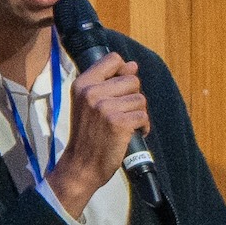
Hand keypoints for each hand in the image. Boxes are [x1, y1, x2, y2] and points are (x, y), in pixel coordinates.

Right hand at [50, 51, 148, 207]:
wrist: (81, 165)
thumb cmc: (88, 134)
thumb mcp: (88, 103)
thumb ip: (109, 82)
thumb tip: (133, 65)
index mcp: (83, 84)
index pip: (113, 60)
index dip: (123, 72)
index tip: (119, 90)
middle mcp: (92, 92)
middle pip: (132, 80)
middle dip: (133, 98)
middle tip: (121, 114)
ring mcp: (105, 107)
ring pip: (140, 99)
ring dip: (138, 114)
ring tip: (125, 126)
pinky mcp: (118, 123)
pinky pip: (144, 116)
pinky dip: (143, 127)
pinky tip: (133, 133)